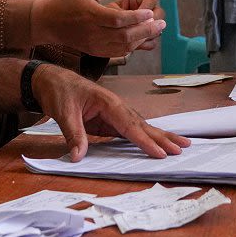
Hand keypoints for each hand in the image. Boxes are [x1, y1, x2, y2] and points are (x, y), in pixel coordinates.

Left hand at [30, 64, 190, 160]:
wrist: (53, 80)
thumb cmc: (60, 92)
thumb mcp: (63, 112)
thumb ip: (73, 134)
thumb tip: (78, 157)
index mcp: (108, 102)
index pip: (130, 125)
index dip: (145, 141)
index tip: (160, 152)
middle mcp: (117, 106)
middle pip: (143, 125)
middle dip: (163, 138)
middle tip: (182, 148)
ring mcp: (115, 112)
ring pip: (142, 127)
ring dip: (160, 136)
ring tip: (179, 145)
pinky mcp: (111, 119)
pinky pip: (132, 130)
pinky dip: (147, 136)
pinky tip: (157, 142)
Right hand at [31, 0, 165, 56]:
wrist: (50, 23)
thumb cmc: (69, 2)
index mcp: (90, 15)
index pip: (118, 20)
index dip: (136, 18)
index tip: (150, 13)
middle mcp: (93, 33)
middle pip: (124, 36)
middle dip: (146, 30)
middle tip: (161, 23)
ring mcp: (95, 45)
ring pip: (124, 47)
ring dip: (142, 39)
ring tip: (155, 29)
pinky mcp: (96, 52)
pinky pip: (118, 52)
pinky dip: (133, 46)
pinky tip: (142, 37)